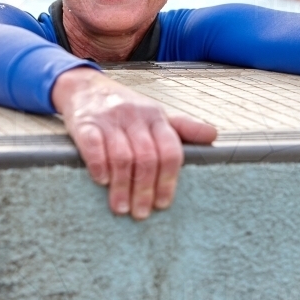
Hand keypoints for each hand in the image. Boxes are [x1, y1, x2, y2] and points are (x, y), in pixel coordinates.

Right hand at [51, 68, 216, 219]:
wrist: (86, 87)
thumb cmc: (126, 107)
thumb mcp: (156, 113)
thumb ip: (182, 127)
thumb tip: (213, 135)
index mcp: (156, 116)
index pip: (170, 150)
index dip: (169, 180)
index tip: (163, 204)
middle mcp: (135, 116)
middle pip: (146, 158)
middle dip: (145, 190)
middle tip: (141, 213)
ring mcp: (110, 119)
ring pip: (122, 157)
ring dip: (122, 186)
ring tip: (121, 208)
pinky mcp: (85, 123)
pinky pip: (94, 146)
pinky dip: (99, 166)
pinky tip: (102, 182)